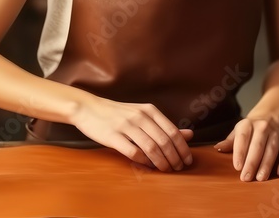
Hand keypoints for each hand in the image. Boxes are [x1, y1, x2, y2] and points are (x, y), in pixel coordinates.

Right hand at [71, 94, 193, 171]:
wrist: (89, 108)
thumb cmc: (119, 114)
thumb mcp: (143, 115)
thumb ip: (165, 125)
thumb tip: (189, 135)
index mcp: (150, 111)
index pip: (172, 132)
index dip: (182, 148)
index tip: (187, 160)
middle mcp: (140, 117)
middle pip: (164, 141)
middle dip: (174, 158)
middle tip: (179, 168)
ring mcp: (126, 126)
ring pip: (151, 148)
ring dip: (162, 162)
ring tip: (166, 170)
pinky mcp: (113, 136)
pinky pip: (133, 152)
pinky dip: (143, 161)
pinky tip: (148, 166)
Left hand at [214, 117, 278, 180]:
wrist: (269, 119)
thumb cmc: (249, 130)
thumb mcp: (237, 132)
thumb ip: (229, 142)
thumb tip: (218, 148)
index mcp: (247, 124)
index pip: (243, 138)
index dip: (240, 153)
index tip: (237, 167)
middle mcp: (262, 128)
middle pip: (257, 146)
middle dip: (252, 163)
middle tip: (246, 177)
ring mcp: (275, 134)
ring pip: (271, 150)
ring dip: (266, 165)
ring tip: (260, 178)